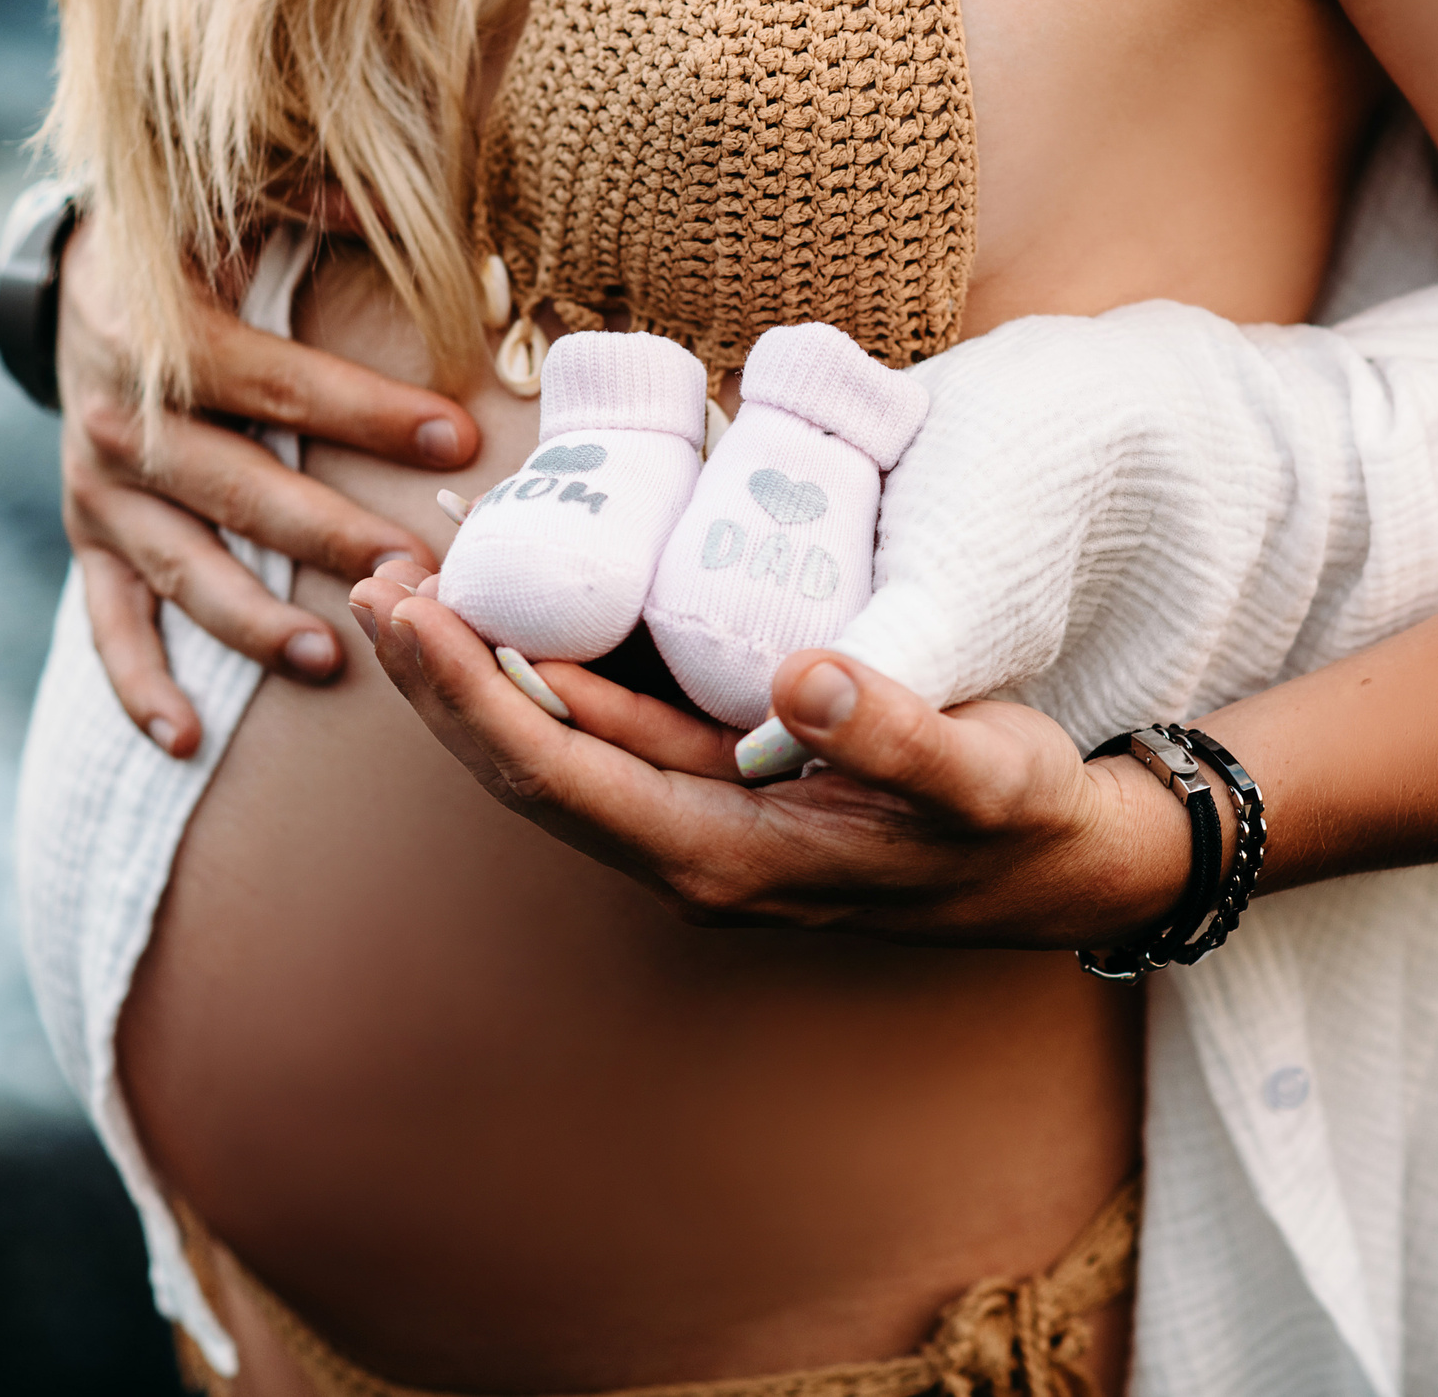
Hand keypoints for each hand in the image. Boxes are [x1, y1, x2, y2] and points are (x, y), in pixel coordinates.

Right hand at [57, 210, 481, 754]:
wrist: (81, 275)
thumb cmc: (198, 242)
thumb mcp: (241, 200)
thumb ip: (311, 196)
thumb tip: (381, 194)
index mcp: (164, 336)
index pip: (279, 383)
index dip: (367, 414)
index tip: (456, 442)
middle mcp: (120, 420)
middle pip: (238, 489)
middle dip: (329, 535)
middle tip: (414, 572)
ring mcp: (97, 490)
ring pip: (180, 569)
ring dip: (250, 622)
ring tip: (330, 659)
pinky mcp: (89, 538)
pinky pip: (109, 623)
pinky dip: (141, 684)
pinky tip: (188, 739)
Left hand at [348, 565, 1193, 948]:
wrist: (1059, 862)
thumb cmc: (1017, 818)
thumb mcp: (979, 778)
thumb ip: (893, 732)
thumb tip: (799, 672)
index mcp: (725, 856)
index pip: (562, 772)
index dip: (476, 694)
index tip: (414, 611)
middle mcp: (688, 848)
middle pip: (527, 763)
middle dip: (443, 676)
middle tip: (378, 574)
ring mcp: (695, 818)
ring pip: (556, 745)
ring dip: (479, 671)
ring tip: (415, 581)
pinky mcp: (714, 783)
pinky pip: (606, 728)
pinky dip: (548, 667)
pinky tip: (519, 610)